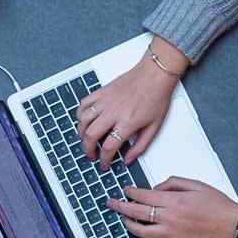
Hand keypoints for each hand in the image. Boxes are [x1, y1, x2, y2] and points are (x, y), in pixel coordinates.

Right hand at [76, 39, 185, 169]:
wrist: (155, 73)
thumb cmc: (157, 96)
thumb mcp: (154, 127)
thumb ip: (140, 146)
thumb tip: (128, 160)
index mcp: (128, 122)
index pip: (109, 147)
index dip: (104, 160)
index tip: (104, 164)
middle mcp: (114, 111)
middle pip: (90, 135)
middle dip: (87, 150)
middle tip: (91, 155)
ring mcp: (106, 100)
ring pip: (83, 120)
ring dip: (81, 134)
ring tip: (86, 140)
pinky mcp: (102, 91)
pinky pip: (84, 104)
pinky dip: (80, 114)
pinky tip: (84, 120)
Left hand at [104, 178, 237, 237]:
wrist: (232, 225)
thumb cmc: (218, 205)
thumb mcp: (196, 184)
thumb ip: (173, 183)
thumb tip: (156, 189)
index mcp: (175, 201)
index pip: (144, 196)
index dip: (131, 192)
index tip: (125, 190)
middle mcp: (170, 218)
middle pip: (137, 213)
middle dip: (120, 207)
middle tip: (111, 203)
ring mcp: (172, 234)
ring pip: (141, 232)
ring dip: (129, 225)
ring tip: (123, 219)